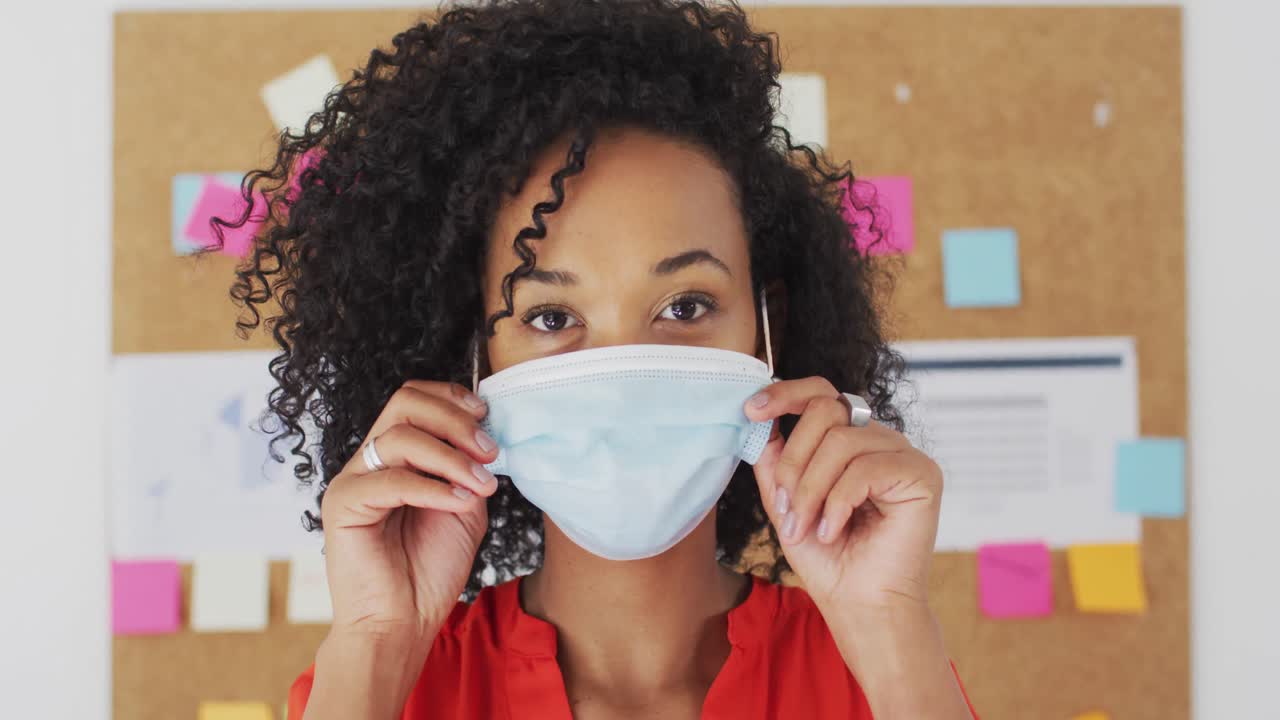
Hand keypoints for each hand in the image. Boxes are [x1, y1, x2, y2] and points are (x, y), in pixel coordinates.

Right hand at [320, 380, 499, 645]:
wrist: (402, 623)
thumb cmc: (429, 570)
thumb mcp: (464, 507)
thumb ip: (468, 468)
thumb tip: (485, 434)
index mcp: (395, 456)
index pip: (414, 399)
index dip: (451, 399)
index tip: (487, 416)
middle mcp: (370, 460)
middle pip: (404, 403)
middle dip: (454, 420)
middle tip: (488, 450)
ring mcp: (353, 479)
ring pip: (400, 436)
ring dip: (451, 457)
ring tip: (481, 485)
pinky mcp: (343, 504)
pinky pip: (391, 479)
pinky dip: (432, 487)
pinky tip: (458, 503)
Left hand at [744, 376, 943, 610]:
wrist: (859, 604)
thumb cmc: (828, 559)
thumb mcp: (786, 502)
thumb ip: (775, 460)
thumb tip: (757, 418)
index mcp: (851, 440)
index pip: (821, 394)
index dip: (785, 394)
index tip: (751, 410)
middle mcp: (879, 439)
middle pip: (825, 411)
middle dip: (794, 462)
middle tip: (787, 509)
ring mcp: (902, 453)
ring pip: (841, 441)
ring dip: (812, 490)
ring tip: (808, 527)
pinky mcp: (922, 473)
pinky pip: (865, 468)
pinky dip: (838, 502)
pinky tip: (833, 531)